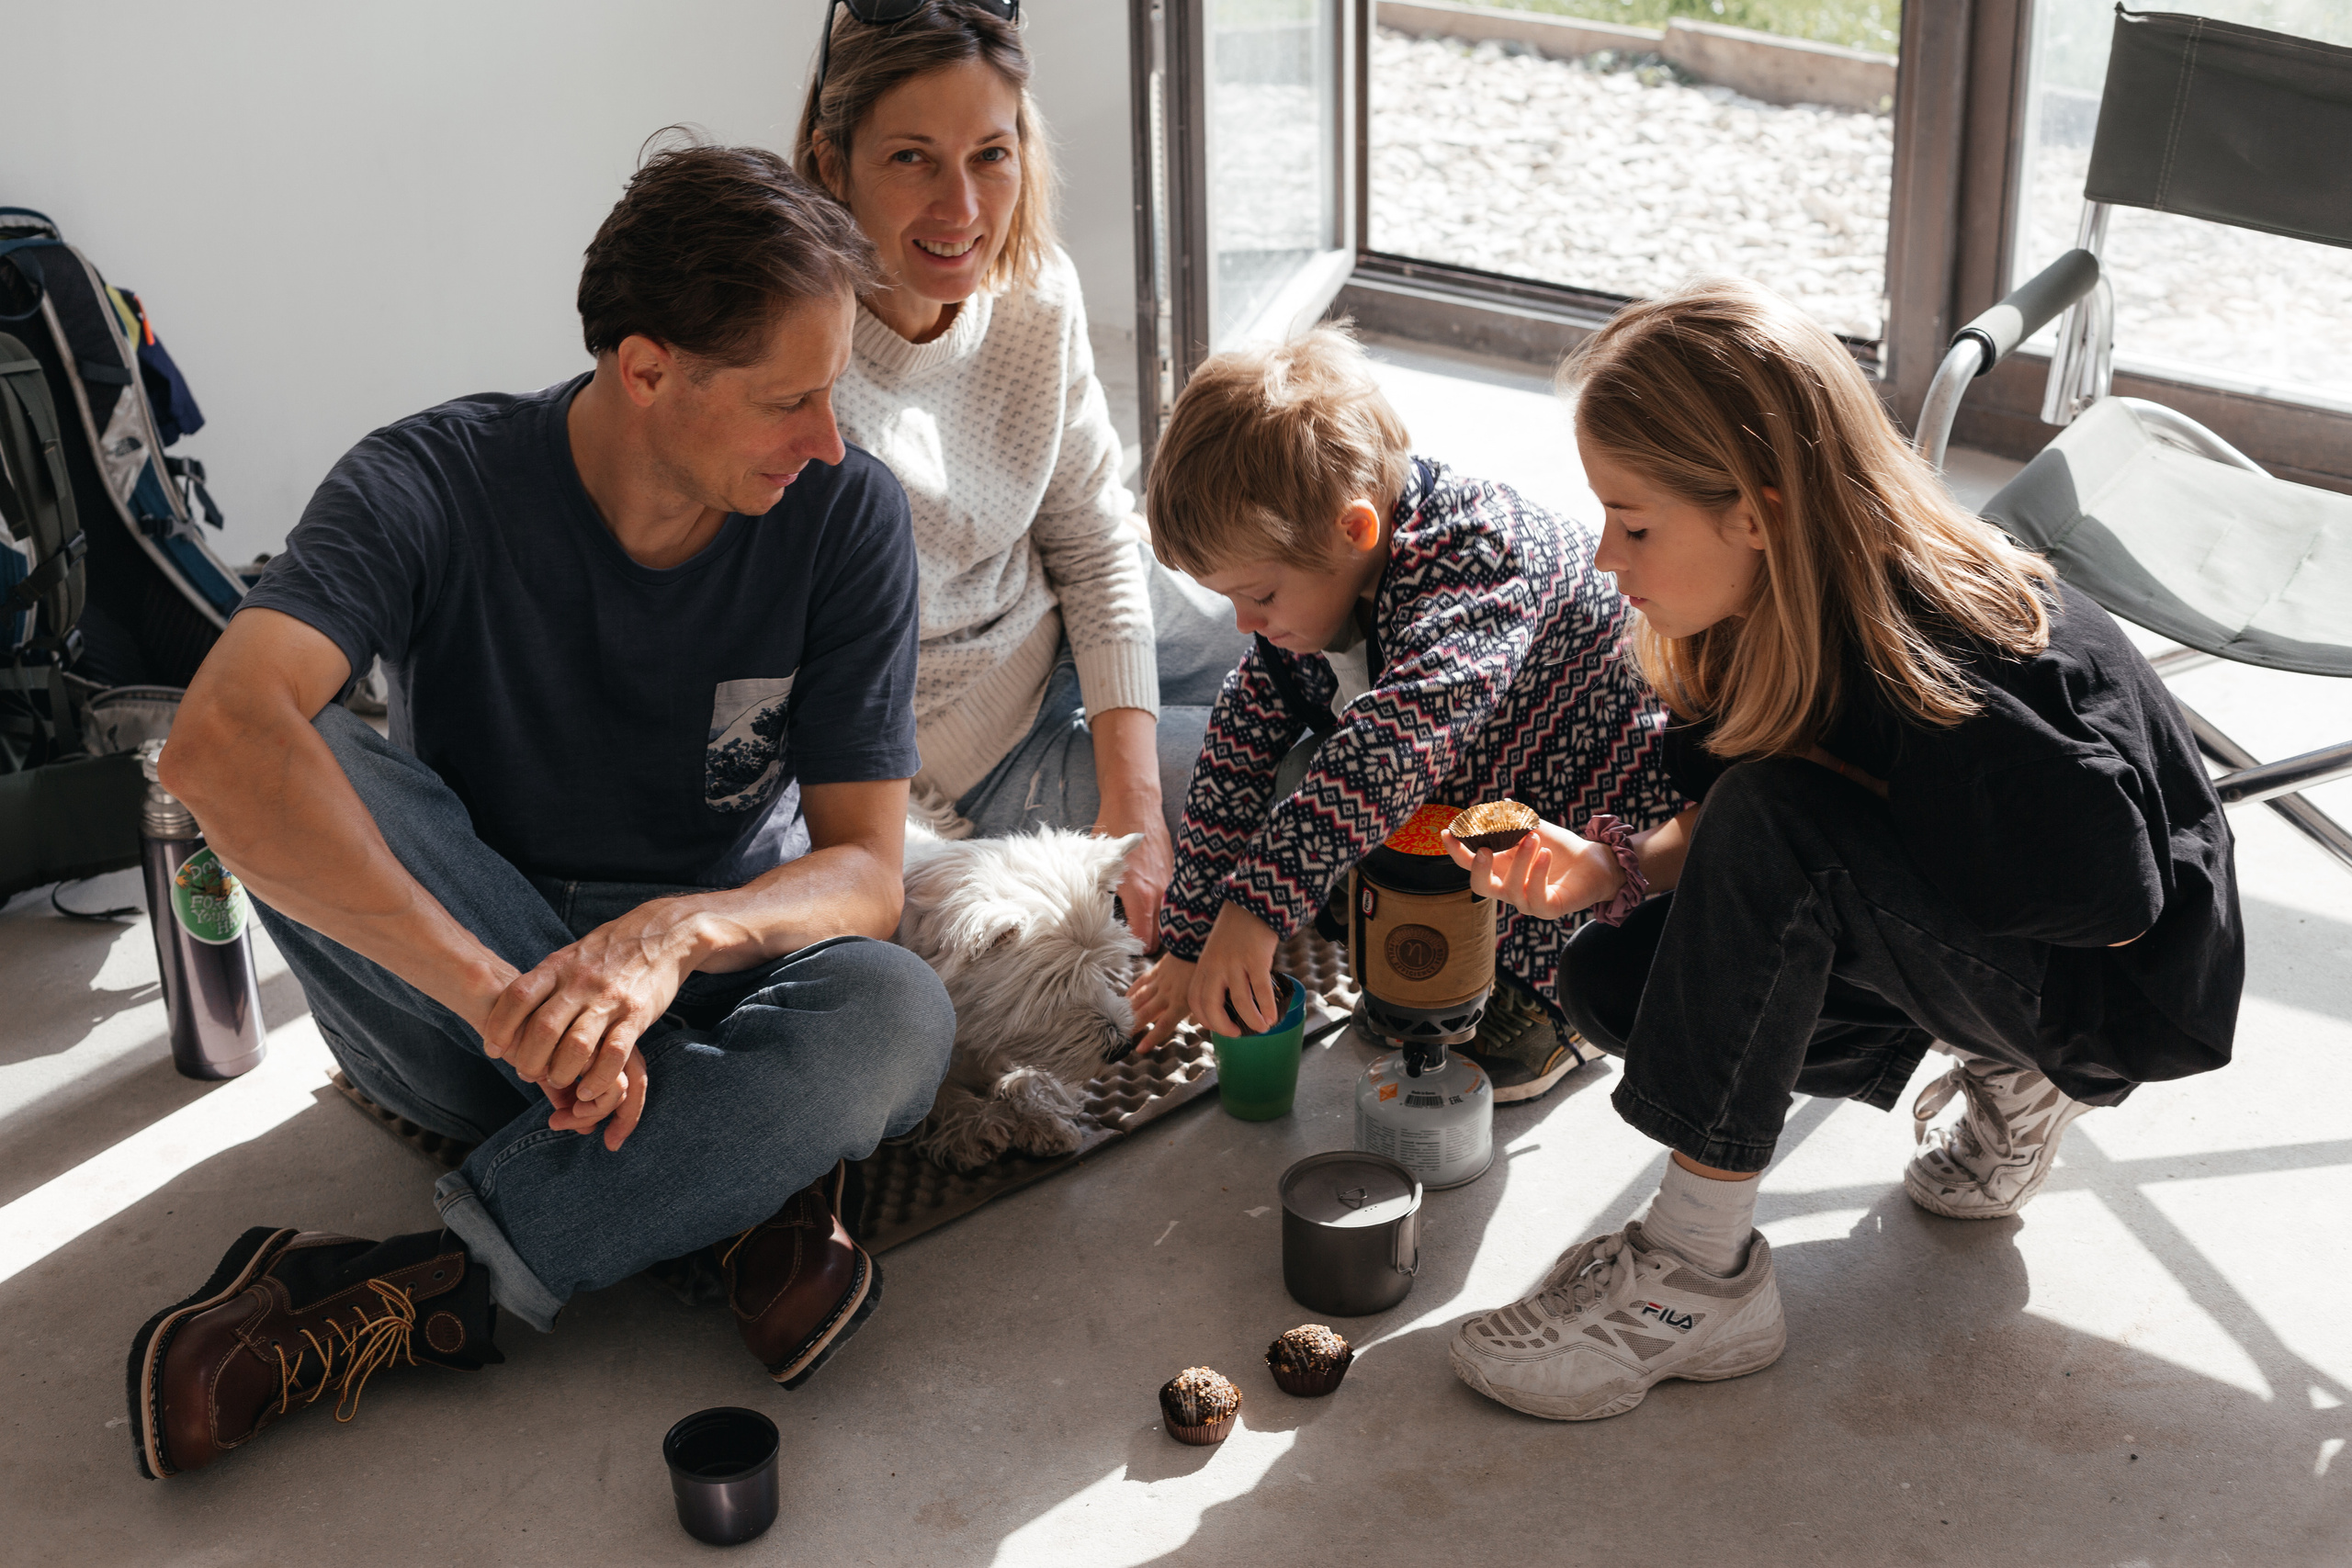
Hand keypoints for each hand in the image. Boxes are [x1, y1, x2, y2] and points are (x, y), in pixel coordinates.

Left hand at [481, 895, 708, 1147]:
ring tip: (557, 1082)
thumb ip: (545, 980)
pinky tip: (588, 1089)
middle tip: (527, 1073)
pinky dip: (597, 1078)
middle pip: (543, 1028)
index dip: (500, 1026)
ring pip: (576, 1046)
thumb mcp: (572, 955)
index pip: (518, 996)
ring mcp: (610, 999)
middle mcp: (581, 982)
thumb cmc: (611, 950)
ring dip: (560, 1073)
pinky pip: (614, 1054)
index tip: (494, 1049)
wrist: (665, 934)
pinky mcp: (637, 1015)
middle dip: (529, 1060)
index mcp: (559, 966)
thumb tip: (511, 1006)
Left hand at [1095, 793, 1172, 952]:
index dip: (1134, 950)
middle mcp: (1159, 892)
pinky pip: (1171, 902)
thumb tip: (1083, 918)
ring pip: (1168, 920)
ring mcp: (1170, 883)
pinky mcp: (1175, 873)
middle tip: (1130, 946)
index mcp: (1140, 894)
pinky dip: (1163, 911)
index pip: (1144, 939)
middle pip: (1160, 936)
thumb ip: (1095, 892)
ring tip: (1139, 930)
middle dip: (1147, 944)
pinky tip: (1150, 910)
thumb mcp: (1096, 862)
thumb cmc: (1113, 830)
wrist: (1135, 802)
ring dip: (1156, 928)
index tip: (1123, 951)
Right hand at [1127, 952, 1195, 1052]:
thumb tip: (1197, 1023)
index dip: (1151, 1038)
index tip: (1139, 1050)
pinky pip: (1141, 982)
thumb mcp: (1206, 995)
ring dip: (1129, 1010)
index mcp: (1180, 1004)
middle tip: (1122, 1037)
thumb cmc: (1205, 972)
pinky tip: (1125, 998)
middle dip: (1133, 1026)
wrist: (1197, 944)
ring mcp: (1159, 983)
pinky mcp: (1156, 970)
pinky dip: (1132, 991)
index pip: (1163, 1026)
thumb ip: (1199, 1011)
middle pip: (1146, 1014)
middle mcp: (1166, 995)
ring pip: (1140, 999)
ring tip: (1118, 1021)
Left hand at [1189, 902, 1280, 1034]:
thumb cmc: (1235, 930)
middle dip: (1224, 1027)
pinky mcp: (1256, 960)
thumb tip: (1227, 1001)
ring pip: (1240, 1003)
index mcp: (1203, 967)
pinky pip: (1261, 991)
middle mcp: (1216, 967)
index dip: (1206, 1020)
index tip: (1219, 1027)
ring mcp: (1235, 964)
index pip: (1196, 1001)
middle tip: (1237, 1033)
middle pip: (1212, 1007)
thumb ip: (1216, 973)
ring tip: (1262, 1027)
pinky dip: (1267, 1008)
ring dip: (1252, 1020)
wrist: (1251, 903)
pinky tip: (1273, 1016)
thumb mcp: (1216, 951)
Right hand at [1440, 818, 1624, 921]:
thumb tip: (1501, 804)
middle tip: (1485, 849)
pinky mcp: (1548, 909)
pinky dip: (1538, 874)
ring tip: (1534, 838)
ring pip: (1511, 888)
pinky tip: (1546, 854)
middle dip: (1479, 869)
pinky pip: (1536, 896)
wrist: (1594, 863)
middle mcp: (1509, 888)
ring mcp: (1527, 901)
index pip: (1470, 863)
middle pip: (1480, 886)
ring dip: (1520, 861)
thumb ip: (1516, 821)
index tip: (1447, 831)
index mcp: (1500, 868)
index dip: (1455, 850)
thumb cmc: (1561, 848)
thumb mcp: (1536, 829)